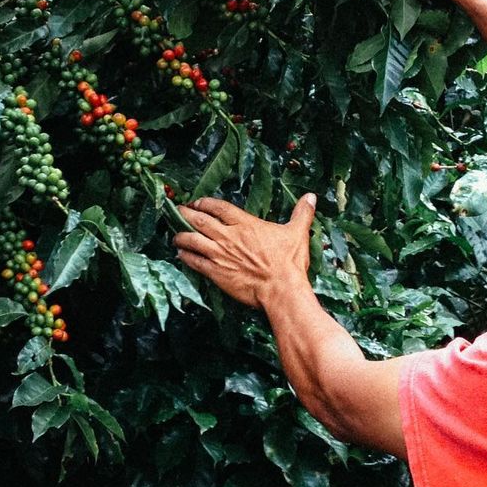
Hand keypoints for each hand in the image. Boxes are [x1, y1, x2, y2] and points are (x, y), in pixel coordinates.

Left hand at [174, 194, 316, 308]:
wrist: (280, 289)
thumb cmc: (289, 262)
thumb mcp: (297, 233)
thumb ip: (301, 213)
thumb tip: (311, 197)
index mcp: (245, 224)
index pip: (218, 207)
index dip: (205, 203)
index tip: (197, 202)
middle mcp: (228, 236)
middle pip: (198, 220)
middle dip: (185, 214)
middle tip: (177, 211)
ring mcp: (219, 254)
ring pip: (191, 240)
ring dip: (180, 236)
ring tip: (175, 235)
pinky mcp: (215, 272)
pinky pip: (194, 262)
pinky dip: (185, 256)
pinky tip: (180, 254)